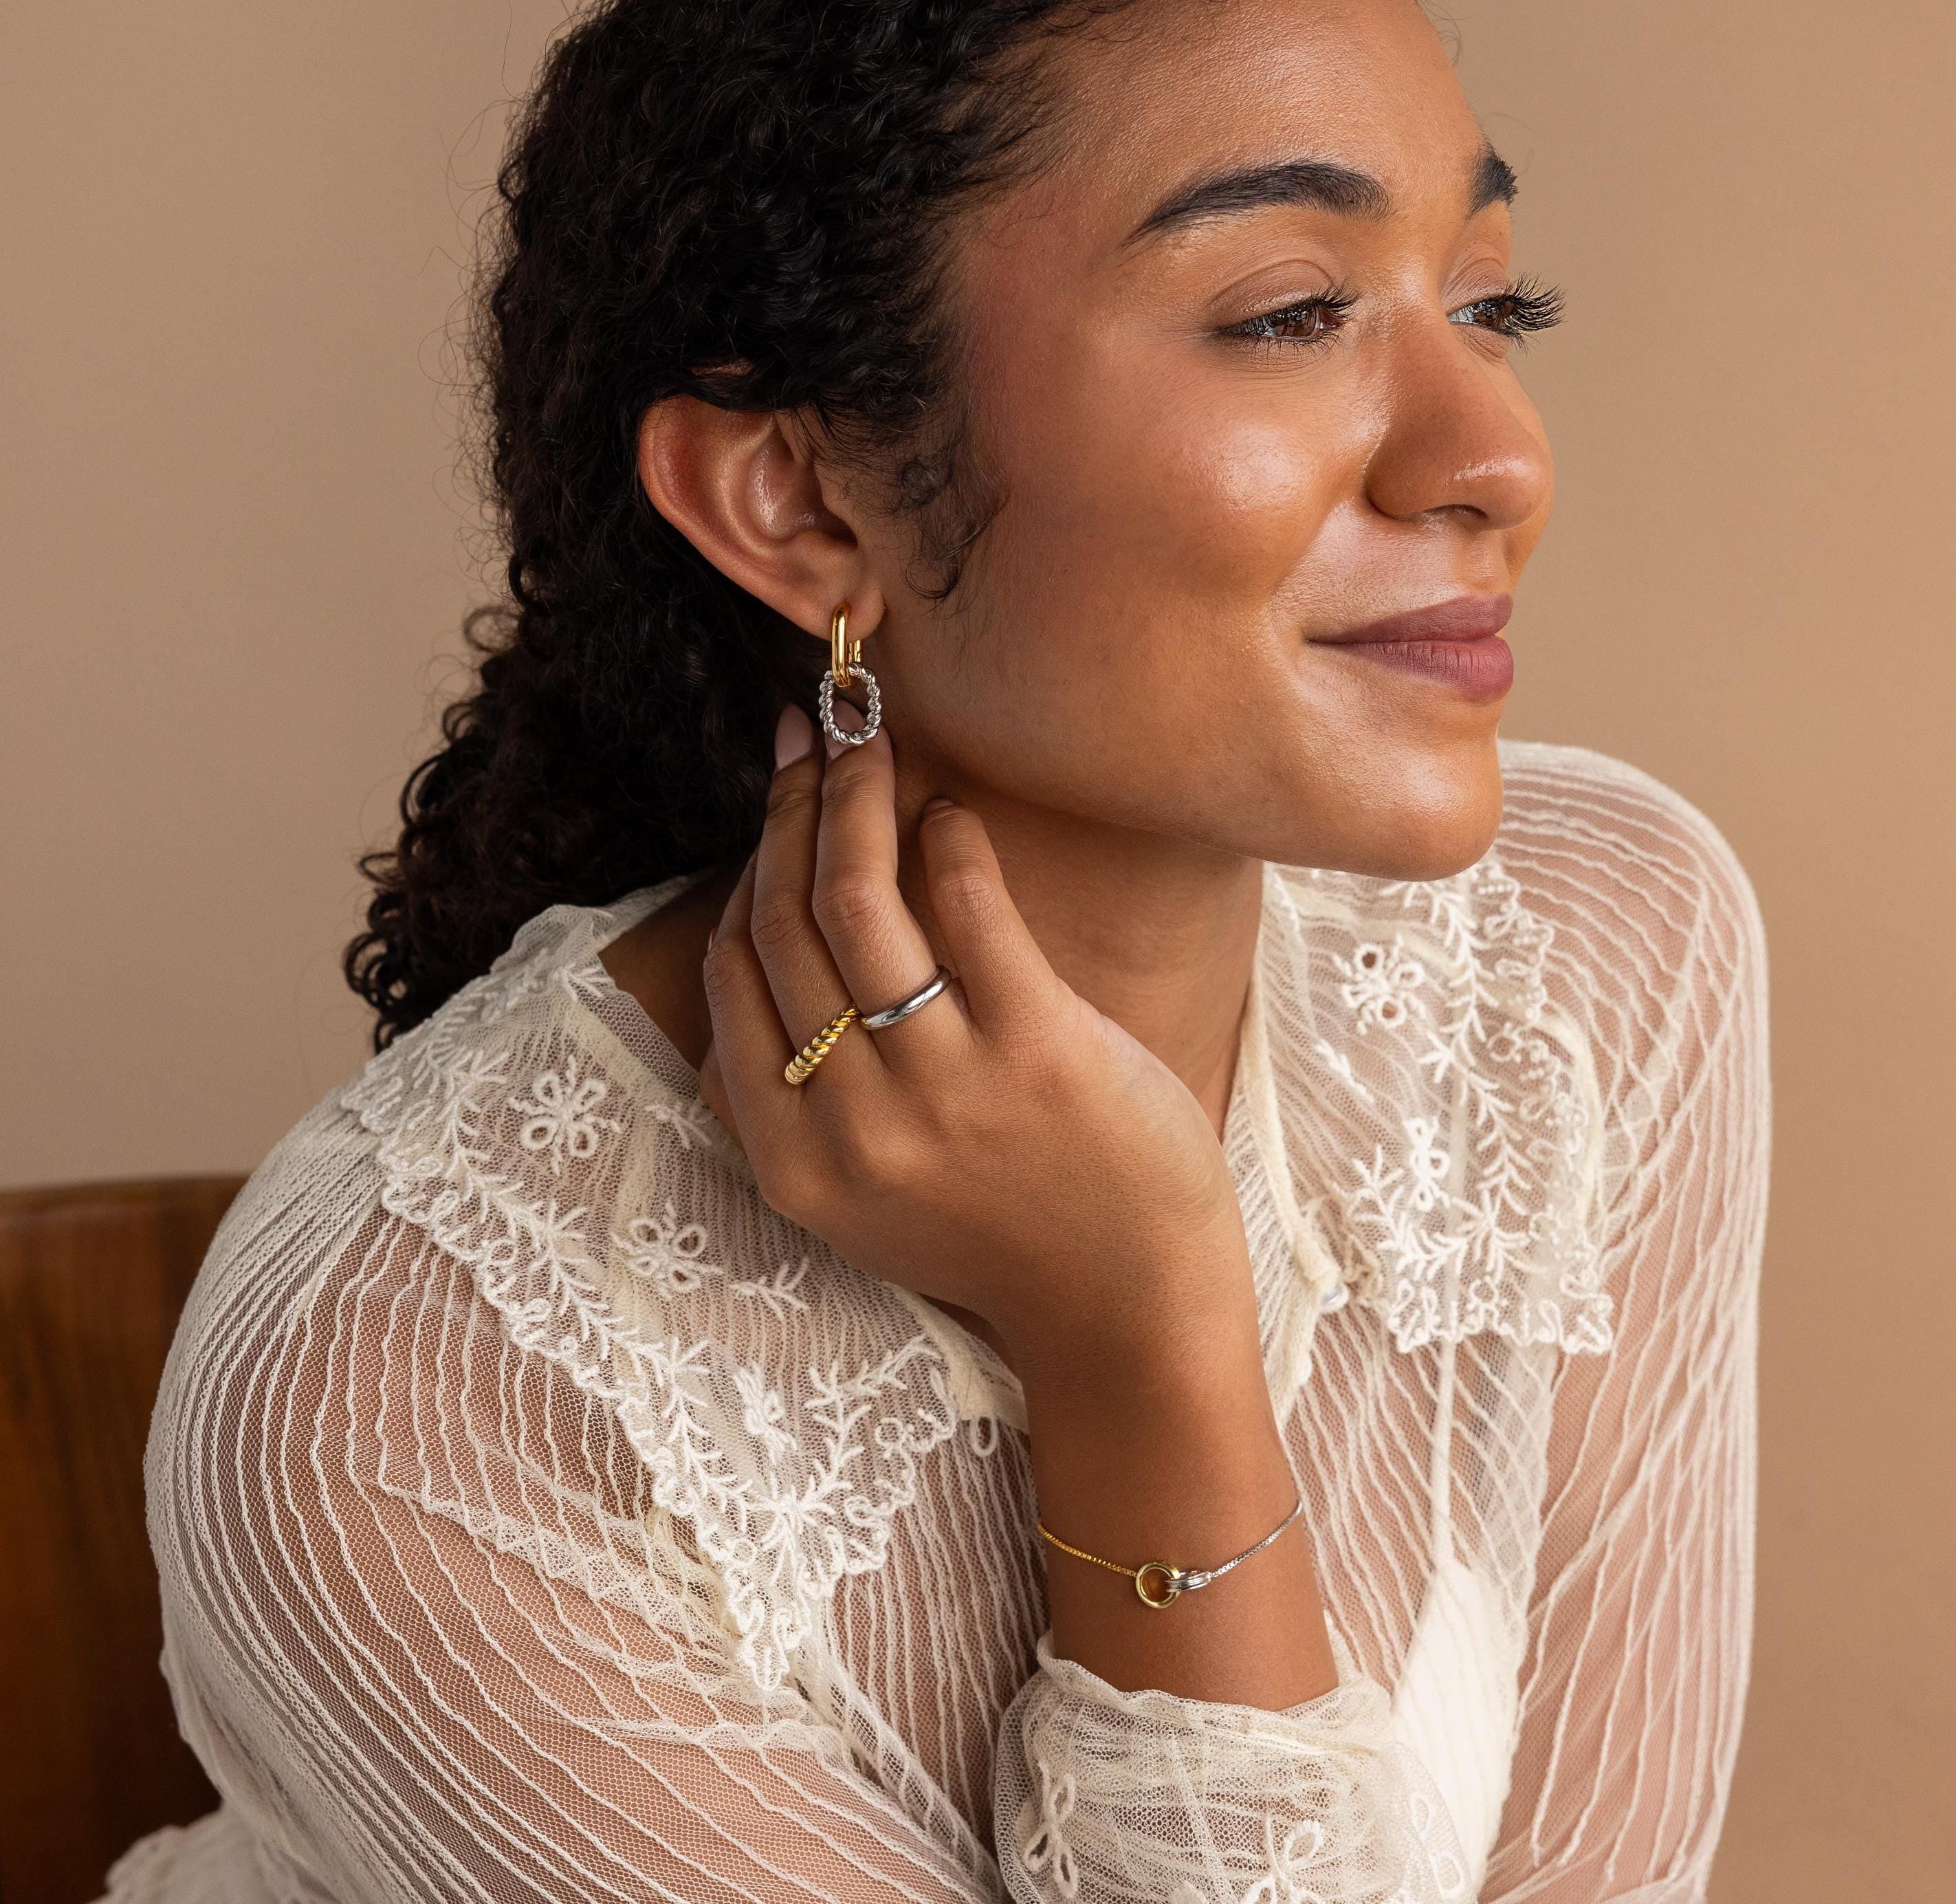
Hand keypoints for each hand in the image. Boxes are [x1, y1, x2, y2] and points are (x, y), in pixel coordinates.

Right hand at [697, 703, 1259, 1390]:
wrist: (1129, 1312)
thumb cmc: (1001, 1233)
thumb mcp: (863, 1194)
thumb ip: (802, 1091)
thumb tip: (774, 925)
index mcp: (795, 1161)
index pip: (733, 977)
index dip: (746, 873)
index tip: (771, 812)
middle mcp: (853, 1122)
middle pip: (784, 922)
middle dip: (789, 809)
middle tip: (810, 737)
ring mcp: (943, 1085)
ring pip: (854, 899)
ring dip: (854, 796)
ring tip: (869, 740)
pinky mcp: (1037, 1048)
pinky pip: (966, 907)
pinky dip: (947, 839)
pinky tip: (949, 812)